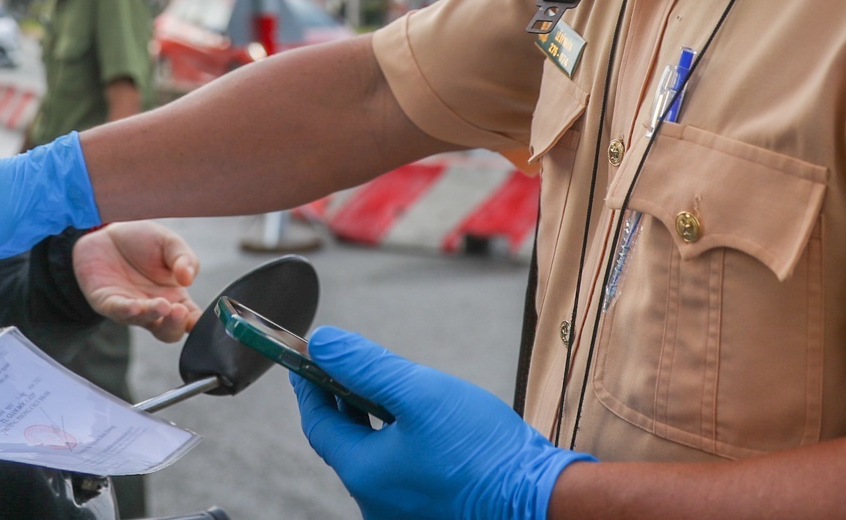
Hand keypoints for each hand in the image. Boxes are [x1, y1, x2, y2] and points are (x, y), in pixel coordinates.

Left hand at [72, 222, 200, 340]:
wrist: (108, 234)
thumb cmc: (142, 242)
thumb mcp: (170, 243)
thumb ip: (185, 258)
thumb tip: (189, 278)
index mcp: (175, 298)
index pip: (191, 319)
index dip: (198, 323)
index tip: (203, 319)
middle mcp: (154, 309)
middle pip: (168, 331)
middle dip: (175, 325)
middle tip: (180, 312)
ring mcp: (131, 309)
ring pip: (144, 320)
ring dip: (153, 314)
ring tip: (162, 305)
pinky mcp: (108, 303)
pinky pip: (118, 310)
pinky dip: (126, 310)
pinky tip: (135, 305)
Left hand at [291, 327, 589, 519]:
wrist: (540, 498)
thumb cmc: (483, 449)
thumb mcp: (419, 392)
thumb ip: (365, 366)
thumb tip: (322, 343)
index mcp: (365, 474)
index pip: (319, 424)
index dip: (309, 385)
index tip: (304, 355)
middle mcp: (375, 501)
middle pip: (344, 442)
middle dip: (340, 398)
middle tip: (341, 361)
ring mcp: (402, 511)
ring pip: (373, 455)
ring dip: (370, 417)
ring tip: (383, 383)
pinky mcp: (429, 511)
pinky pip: (399, 469)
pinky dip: (395, 439)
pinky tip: (418, 420)